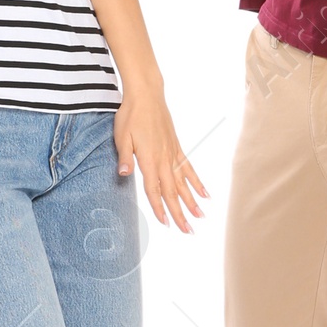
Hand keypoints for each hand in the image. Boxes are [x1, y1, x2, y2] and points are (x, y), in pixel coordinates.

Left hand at [114, 86, 207, 232]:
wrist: (146, 94)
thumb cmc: (130, 115)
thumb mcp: (121, 136)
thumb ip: (124, 157)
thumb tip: (123, 174)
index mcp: (149, 159)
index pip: (154, 189)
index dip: (160, 208)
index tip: (166, 224)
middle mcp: (164, 159)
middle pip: (173, 191)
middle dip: (180, 213)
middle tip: (188, 231)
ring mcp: (173, 154)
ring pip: (184, 183)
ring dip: (192, 202)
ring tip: (201, 217)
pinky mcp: (177, 148)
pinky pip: (189, 169)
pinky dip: (197, 182)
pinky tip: (205, 194)